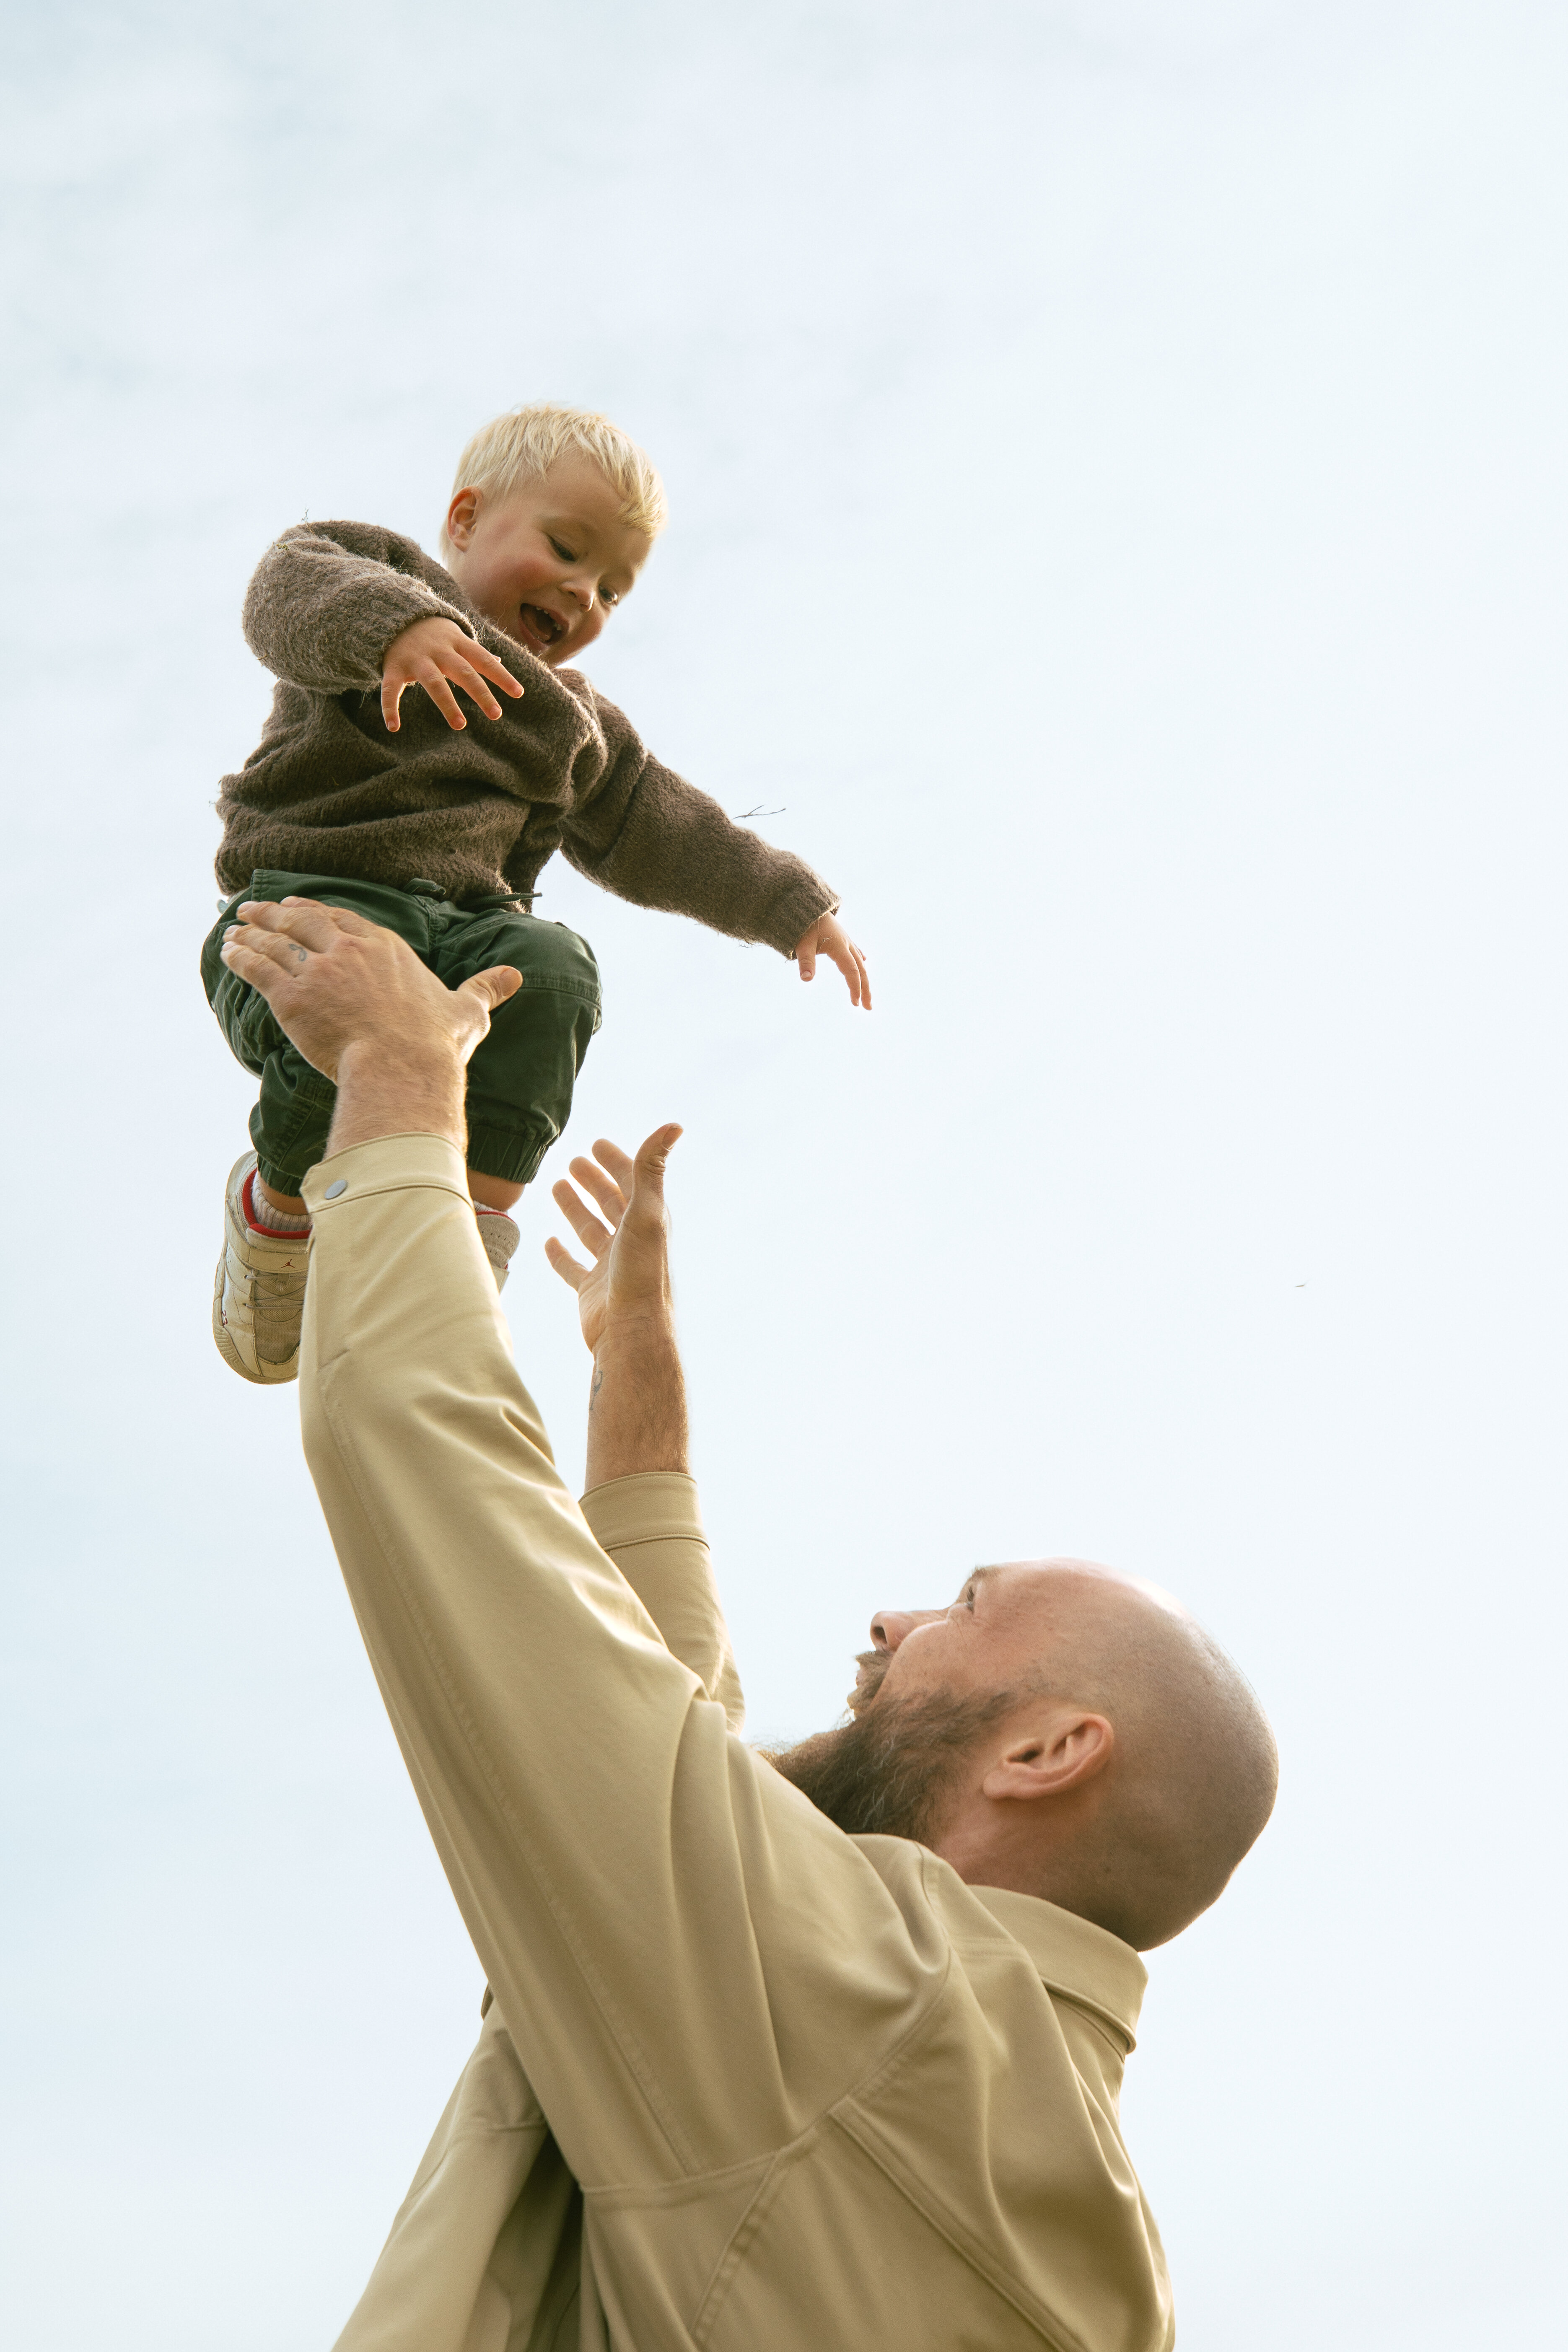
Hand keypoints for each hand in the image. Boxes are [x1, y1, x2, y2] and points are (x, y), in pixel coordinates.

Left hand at [220, 898, 520, 1082]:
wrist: (403, 1068)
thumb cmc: (435, 1045)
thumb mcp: (467, 1012)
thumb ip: (484, 989)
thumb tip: (514, 977)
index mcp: (386, 948)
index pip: (344, 920)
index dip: (318, 912)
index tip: (300, 908)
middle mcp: (349, 951)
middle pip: (304, 921)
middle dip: (276, 912)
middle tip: (255, 909)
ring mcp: (318, 971)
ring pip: (275, 941)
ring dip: (251, 932)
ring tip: (234, 929)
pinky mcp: (292, 997)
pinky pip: (258, 968)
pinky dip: (240, 957)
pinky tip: (228, 952)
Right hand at [381, 616, 524, 733]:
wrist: (394, 614)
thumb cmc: (433, 634)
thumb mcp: (456, 639)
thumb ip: (475, 653)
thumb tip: (499, 662)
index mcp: (457, 644)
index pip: (484, 660)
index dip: (502, 676)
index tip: (519, 693)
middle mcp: (439, 651)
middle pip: (463, 672)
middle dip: (480, 692)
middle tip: (496, 714)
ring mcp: (416, 659)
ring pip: (433, 683)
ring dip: (447, 704)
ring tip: (461, 725)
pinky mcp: (393, 668)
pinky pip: (390, 690)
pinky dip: (390, 708)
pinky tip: (393, 727)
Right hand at [545, 1128, 682, 1356]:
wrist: (630, 1332)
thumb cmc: (641, 1271)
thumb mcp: (646, 1211)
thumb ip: (652, 1167)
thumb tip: (675, 1124)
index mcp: (647, 1221)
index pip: (632, 1182)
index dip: (617, 1161)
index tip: (597, 1144)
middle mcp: (631, 1242)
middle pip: (612, 1203)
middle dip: (595, 1181)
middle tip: (576, 1161)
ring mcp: (610, 1267)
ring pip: (591, 1230)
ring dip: (576, 1209)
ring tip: (557, 1186)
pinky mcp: (591, 1292)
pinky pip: (573, 1267)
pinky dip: (561, 1254)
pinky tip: (549, 1242)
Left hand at [794, 911, 870, 1008]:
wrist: (805, 903)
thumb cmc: (802, 924)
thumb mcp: (802, 944)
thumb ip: (805, 962)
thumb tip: (806, 979)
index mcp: (839, 947)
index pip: (851, 972)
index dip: (855, 988)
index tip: (855, 1004)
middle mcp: (846, 944)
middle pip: (860, 970)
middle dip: (865, 989)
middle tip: (868, 1007)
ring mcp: (845, 940)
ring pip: (859, 962)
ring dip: (864, 979)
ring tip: (866, 994)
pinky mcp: (841, 937)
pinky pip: (854, 951)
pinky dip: (859, 960)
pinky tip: (864, 961)